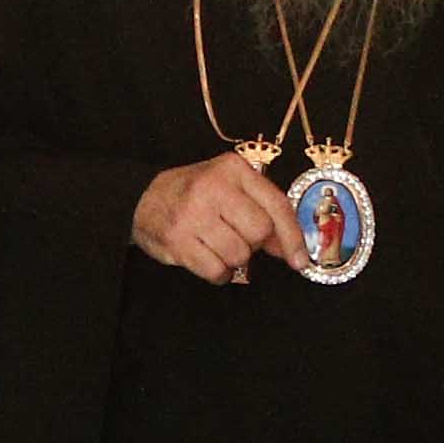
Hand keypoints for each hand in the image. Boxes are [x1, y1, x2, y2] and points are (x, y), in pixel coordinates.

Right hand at [132, 151, 306, 286]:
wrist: (142, 198)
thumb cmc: (194, 194)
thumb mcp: (230, 188)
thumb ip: (262, 211)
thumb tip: (291, 248)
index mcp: (233, 169)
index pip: (276, 205)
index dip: (292, 236)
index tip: (300, 260)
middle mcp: (213, 188)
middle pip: (259, 232)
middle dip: (253, 242)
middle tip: (234, 234)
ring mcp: (193, 214)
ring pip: (239, 255)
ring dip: (233, 259)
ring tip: (215, 243)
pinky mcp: (178, 241)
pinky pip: (217, 272)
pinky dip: (218, 273)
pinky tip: (206, 256)